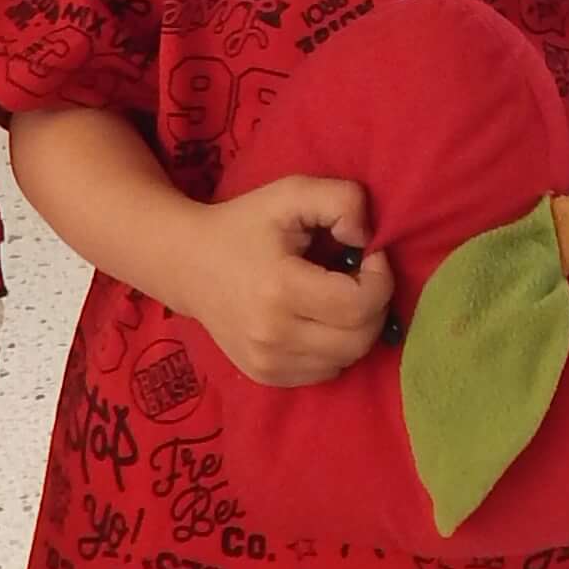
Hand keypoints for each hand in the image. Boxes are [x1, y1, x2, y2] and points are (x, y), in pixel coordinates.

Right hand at [178, 174, 394, 383]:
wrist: (187, 264)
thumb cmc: (244, 224)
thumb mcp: (291, 193)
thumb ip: (341, 200)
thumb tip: (368, 239)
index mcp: (280, 290)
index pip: (360, 305)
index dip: (381, 279)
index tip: (369, 255)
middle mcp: (273, 336)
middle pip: (360, 338)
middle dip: (375, 305)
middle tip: (358, 276)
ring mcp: (267, 363)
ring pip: (347, 359)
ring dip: (357, 328)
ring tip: (338, 296)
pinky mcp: (266, 376)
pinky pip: (326, 372)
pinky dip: (335, 348)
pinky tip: (320, 318)